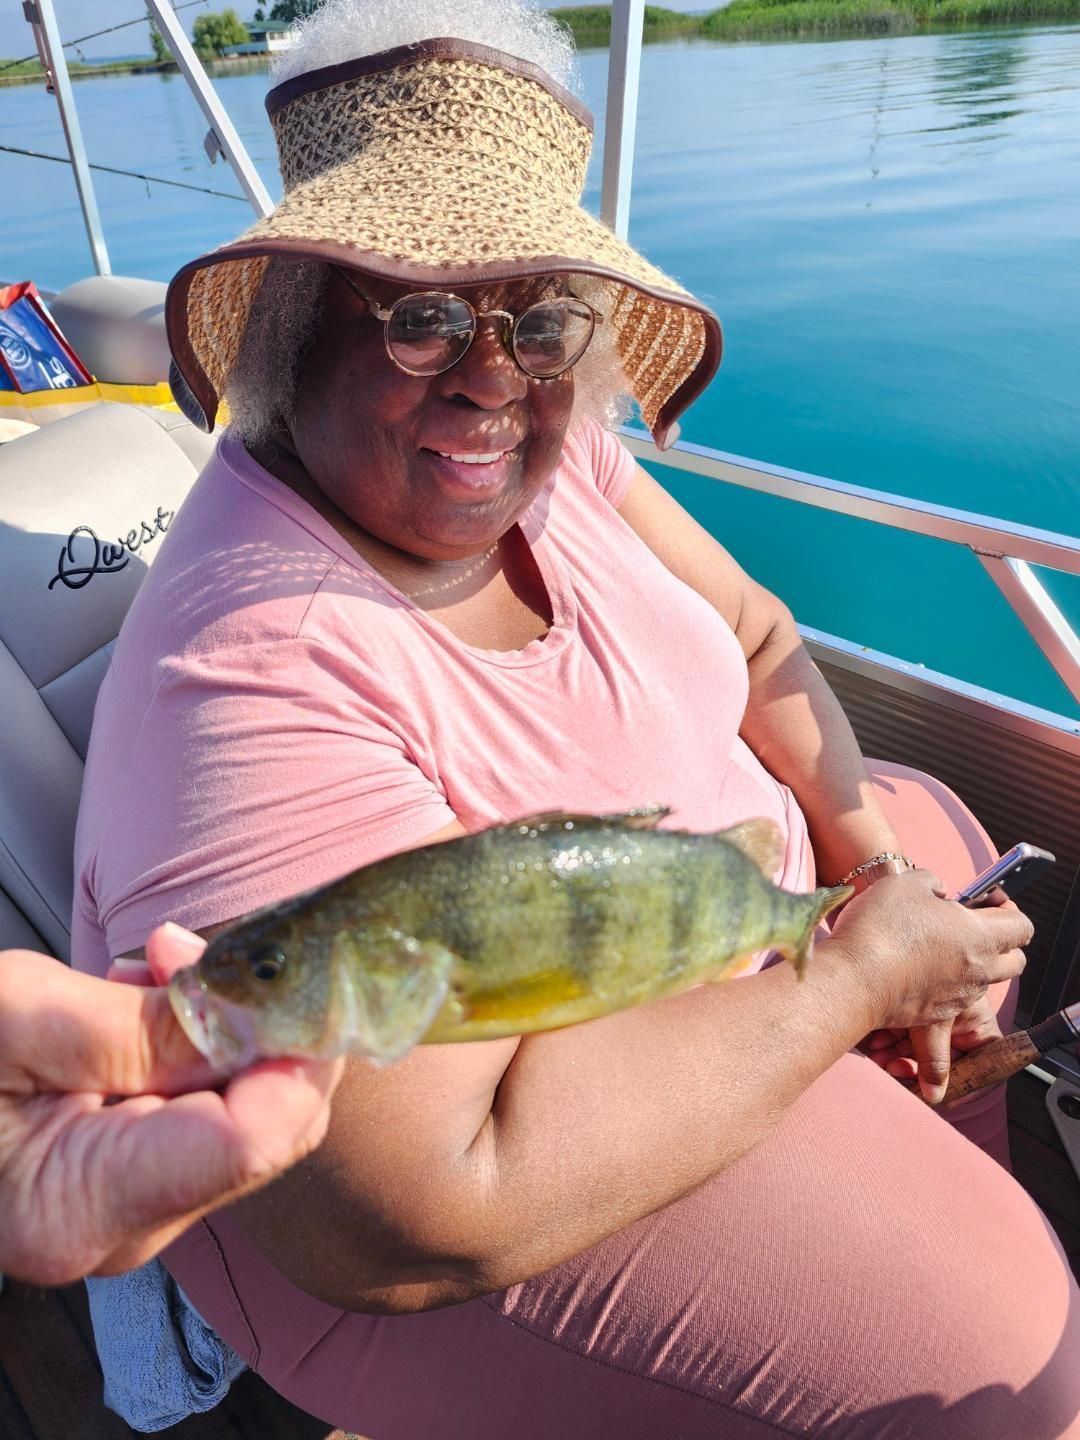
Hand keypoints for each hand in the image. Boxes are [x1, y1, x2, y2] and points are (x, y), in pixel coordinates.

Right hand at [0, 924, 342, 1286]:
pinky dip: (198, 1046)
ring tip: (146, 970)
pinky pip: (211, 1112)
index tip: (279, 973)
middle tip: (184, 953)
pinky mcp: (136, 1180)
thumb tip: (257, 1016)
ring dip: (223, 1027)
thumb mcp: (17, 1017)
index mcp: (80, 1209)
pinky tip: (142, 1000)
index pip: (253, 1140)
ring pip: (251, 1114)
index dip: (290, 1050)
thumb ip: (140, 1025)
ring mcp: (133, 1210)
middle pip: (269, 1130)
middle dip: (256, 1027)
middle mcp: (122, 1230)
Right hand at [828, 870, 1030, 1102]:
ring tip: (940, 950)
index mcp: (980, 936)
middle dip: (1002, 945)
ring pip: (984, 984)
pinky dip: (945, 988)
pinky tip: (917, 971)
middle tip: (973, 929)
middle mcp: (978, 971)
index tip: (986, 900)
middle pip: (1014, 962)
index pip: (1022, 925)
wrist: (854, 977)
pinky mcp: (933, 1015)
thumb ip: (932, 884)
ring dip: (971, 967)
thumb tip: (938, 893)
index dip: (1008, 908)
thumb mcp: (908, 884)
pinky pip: (953, 1001)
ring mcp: (957, 997)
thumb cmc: (883, 925)